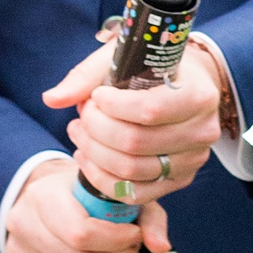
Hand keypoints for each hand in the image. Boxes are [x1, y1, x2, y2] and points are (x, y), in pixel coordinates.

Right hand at [2, 155, 173, 252]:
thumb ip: (147, 216)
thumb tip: (161, 247)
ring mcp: (18, 252)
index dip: (116, 241)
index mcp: (43, 195)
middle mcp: (22, 224)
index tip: (133, 234)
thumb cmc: (86, 192)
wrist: (46, 195)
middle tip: (130, 249)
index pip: (81, 234)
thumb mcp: (119, 192)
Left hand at [42, 40, 222, 208]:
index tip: (96, 96)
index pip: (149, 110)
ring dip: (93, 153)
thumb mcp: (123, 58)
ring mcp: (192, 160)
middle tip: (82, 115)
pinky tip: (87, 157)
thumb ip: (86, 76)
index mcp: (197, 95)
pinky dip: (102, 178)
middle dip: (96, 129)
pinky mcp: (178, 180)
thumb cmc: (151, 67)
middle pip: (134, 142)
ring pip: (131, 170)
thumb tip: (51, 99)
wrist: (184, 85)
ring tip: (79, 132)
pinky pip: (134, 193)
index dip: (112, 106)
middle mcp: (201, 131)